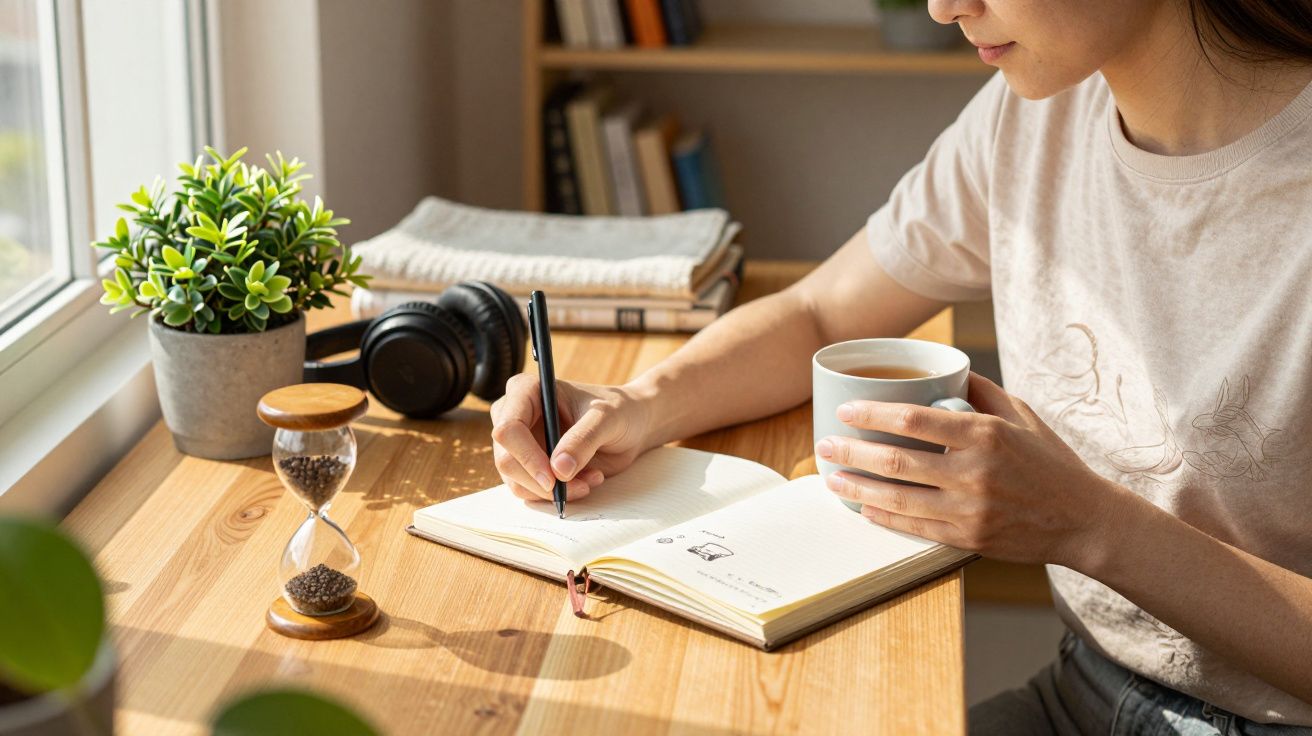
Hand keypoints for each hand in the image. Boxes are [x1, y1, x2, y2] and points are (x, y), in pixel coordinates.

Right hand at [489, 373, 654, 501]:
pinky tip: (586, 480)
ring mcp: (520, 443)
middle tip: (579, 486)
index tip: (553, 479)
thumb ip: (583, 440)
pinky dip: (558, 494)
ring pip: (516, 481)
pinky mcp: (529, 465)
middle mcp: (515, 415)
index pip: (509, 428)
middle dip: (541, 482)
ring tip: (590, 479)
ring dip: (554, 491)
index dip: (526, 456)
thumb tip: (559, 470)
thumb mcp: (607, 419)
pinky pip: (531, 491)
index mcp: (527, 391)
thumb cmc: (619, 410)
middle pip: (506, 459)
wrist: (630, 425)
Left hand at [815, 372, 1127, 567]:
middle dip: (851, 452)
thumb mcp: (1022, 416)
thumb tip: (945, 370)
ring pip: (897, 497)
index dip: (872, 414)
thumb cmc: (1051, 463)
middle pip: (895, 460)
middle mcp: (974, 471)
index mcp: (984, 434)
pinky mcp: (969, 538)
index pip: (913, 419)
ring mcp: (970, 509)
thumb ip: (982, 392)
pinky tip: (863, 507)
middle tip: (825, 446)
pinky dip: (883, 516)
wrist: (1085, 520)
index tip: (846, 411)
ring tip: (832, 479)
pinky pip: (915, 527)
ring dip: (857, 488)